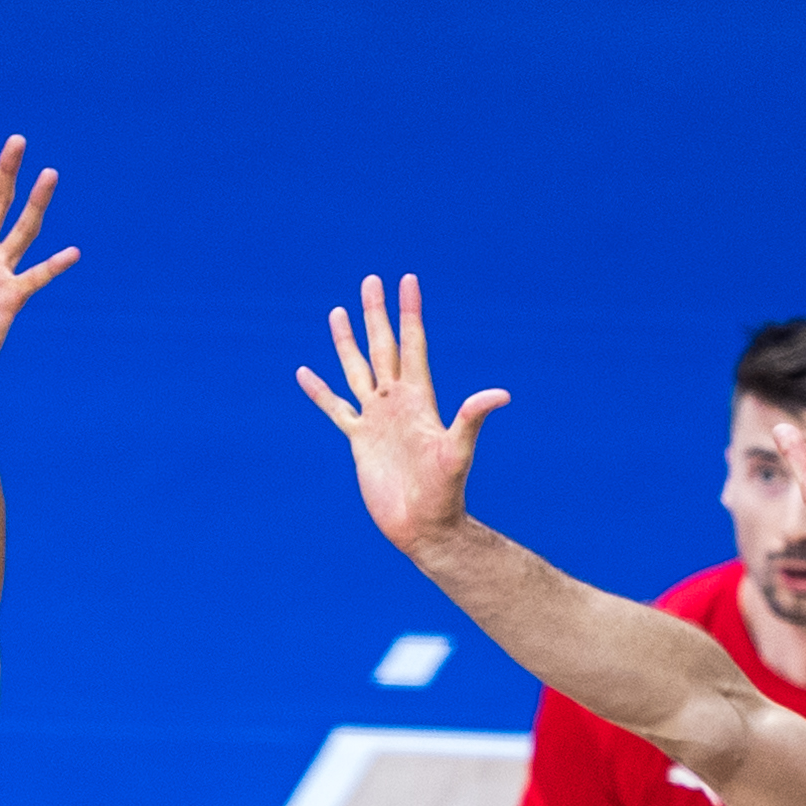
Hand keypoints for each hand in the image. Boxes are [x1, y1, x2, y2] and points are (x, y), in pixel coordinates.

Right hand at [296, 274, 507, 551]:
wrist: (423, 526)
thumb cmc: (445, 492)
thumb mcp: (458, 452)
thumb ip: (472, 419)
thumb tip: (500, 394)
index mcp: (419, 399)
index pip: (413, 345)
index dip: (410, 313)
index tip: (407, 281)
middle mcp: (397, 402)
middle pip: (384, 347)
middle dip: (377, 314)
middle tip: (371, 280)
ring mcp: (377, 419)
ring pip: (358, 370)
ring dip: (348, 342)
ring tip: (338, 311)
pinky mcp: (359, 441)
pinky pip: (335, 408)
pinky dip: (320, 391)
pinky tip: (306, 372)